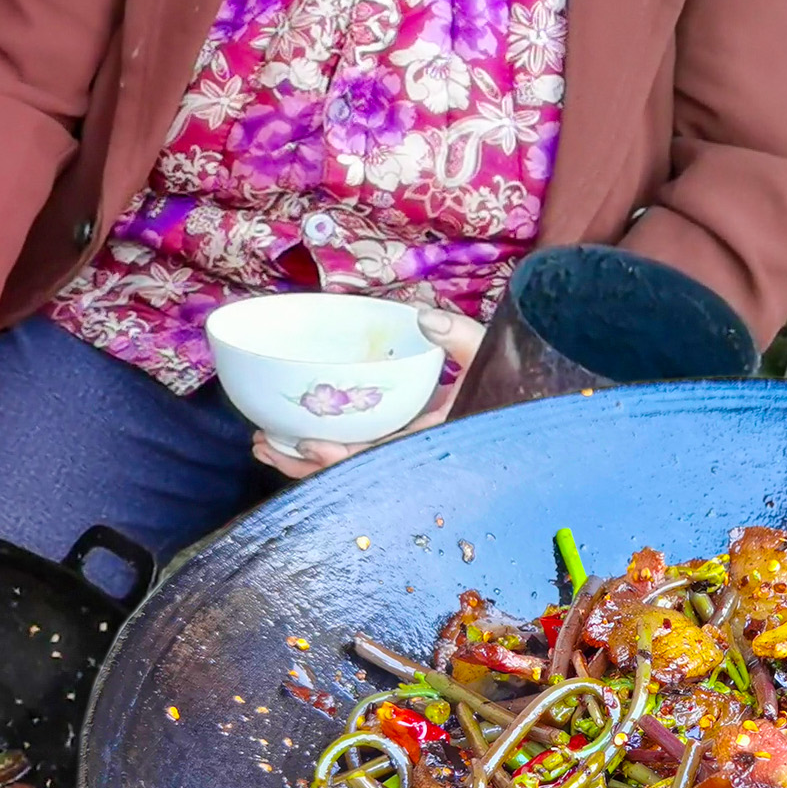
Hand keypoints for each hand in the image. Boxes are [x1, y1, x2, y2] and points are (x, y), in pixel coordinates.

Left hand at [252, 310, 489, 478]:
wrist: (523, 402)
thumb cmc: (508, 383)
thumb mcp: (490, 354)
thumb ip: (461, 337)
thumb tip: (423, 316)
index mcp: (432, 442)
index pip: (378, 458)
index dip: (341, 458)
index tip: (307, 444)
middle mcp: (413, 455)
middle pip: (351, 471)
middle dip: (304, 465)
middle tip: (263, 443)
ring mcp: (401, 453)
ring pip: (346, 469)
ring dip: (303, 462)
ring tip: (264, 444)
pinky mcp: (396, 446)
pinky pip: (355, 456)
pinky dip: (323, 451)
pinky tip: (293, 439)